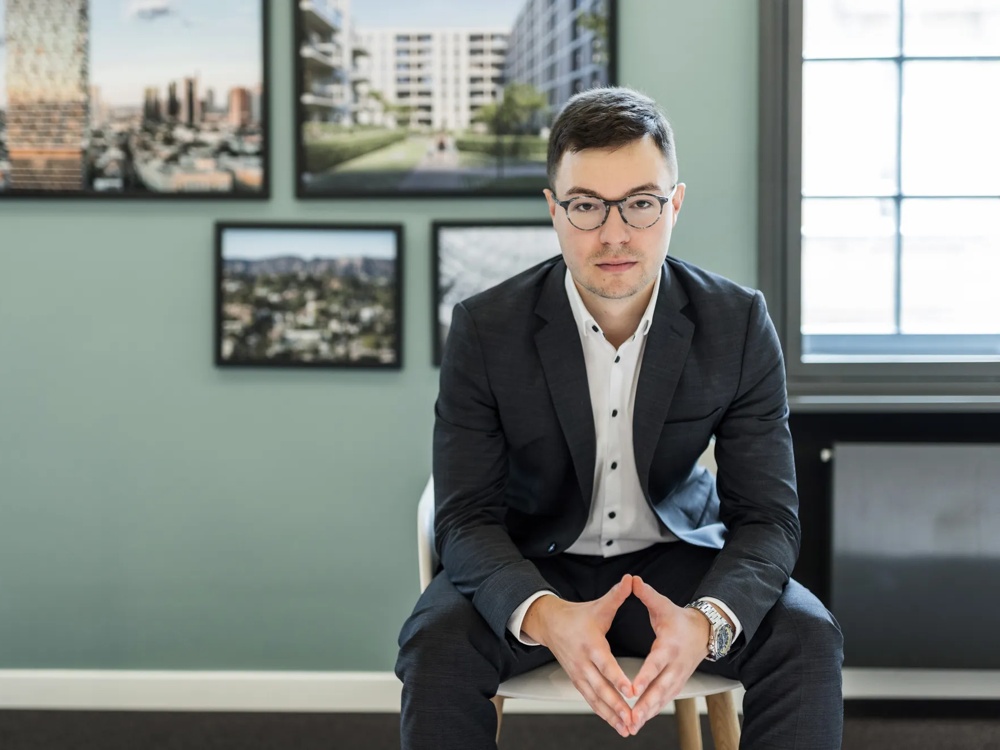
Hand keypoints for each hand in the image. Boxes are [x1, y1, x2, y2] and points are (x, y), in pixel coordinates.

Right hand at [521, 574, 636, 736]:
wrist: (549, 623)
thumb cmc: (577, 615)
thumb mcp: (598, 605)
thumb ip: (617, 595)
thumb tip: (631, 579)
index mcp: (590, 644)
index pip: (605, 664)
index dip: (617, 677)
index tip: (630, 690)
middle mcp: (583, 662)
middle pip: (600, 687)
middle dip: (617, 705)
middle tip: (632, 718)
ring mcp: (578, 674)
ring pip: (595, 698)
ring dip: (611, 715)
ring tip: (627, 728)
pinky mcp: (577, 680)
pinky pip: (590, 700)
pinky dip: (603, 713)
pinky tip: (616, 724)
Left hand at [627, 576, 711, 734]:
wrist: (704, 632)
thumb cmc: (679, 619)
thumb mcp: (664, 605)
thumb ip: (647, 595)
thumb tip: (632, 579)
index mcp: (669, 646)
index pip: (655, 664)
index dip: (645, 676)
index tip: (633, 689)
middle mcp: (675, 666)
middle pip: (660, 688)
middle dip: (645, 704)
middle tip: (631, 717)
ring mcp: (678, 677)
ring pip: (662, 699)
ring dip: (648, 713)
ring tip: (632, 725)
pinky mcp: (677, 684)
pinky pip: (664, 700)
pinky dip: (653, 711)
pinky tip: (640, 721)